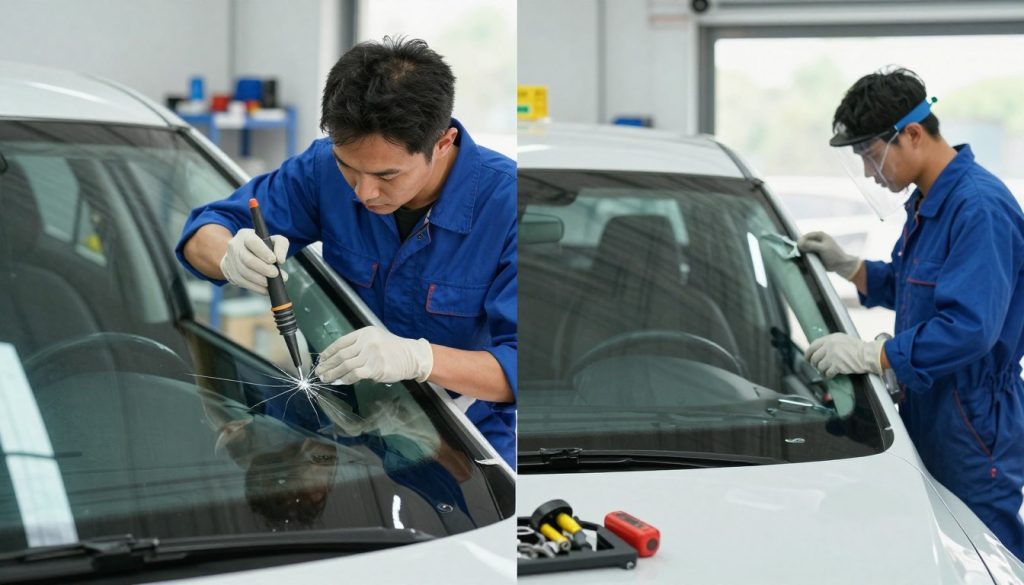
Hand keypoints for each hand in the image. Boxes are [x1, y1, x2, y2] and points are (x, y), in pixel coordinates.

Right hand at [219, 228, 288, 293]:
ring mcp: (230, 261)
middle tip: (276, 274)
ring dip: (261, 280)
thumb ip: (281, 246)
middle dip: (264, 269)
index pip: (252, 242)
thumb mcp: (273, 240)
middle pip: (248, 260)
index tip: (274, 260)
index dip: (263, 252)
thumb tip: (280, 260)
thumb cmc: (262, 246)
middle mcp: (235, 247)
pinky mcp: (230, 273)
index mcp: (245, 235)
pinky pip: (243, 283)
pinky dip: (256, 288)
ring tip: (273, 283)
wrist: (242, 252)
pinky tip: (266, 289)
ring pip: (245, 273)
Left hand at [314, 326, 432, 384]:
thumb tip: (338, 360)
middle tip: (319, 372)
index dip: (328, 352)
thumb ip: (359, 346)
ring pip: (345, 365)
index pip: (341, 342)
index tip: (321, 360)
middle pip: (341, 354)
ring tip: (326, 378)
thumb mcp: (375, 340)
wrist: (412, 356)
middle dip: (327, 364)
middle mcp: (367, 342)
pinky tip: (340, 381)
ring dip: (333, 373)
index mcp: (365, 333)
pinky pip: (355, 374)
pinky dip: (345, 379)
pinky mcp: (375, 368)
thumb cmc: (393, 349)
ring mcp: (371, 354)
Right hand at [797, 231, 861, 279]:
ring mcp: (815, 247)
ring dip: (802, 253)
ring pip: (804, 248)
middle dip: (801, 248)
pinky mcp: (815, 254)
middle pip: (804, 242)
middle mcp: (816, 240)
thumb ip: (811, 245)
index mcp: (820, 235)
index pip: (806, 236)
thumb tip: (799, 244)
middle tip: (799, 254)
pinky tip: (804, 261)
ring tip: (803, 258)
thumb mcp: (822, 248)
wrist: (841, 265)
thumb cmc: (834, 255)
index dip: (801, 241)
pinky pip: (807, 254)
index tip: (798, 248)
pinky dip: (805, 257)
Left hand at [805, 333, 883, 377]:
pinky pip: (828, 373)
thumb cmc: (858, 347)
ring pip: (820, 366)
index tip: (807, 357)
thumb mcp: (843, 339)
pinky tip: (831, 375)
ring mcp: (833, 356)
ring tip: (825, 371)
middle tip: (816, 366)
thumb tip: (821, 349)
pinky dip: (828, 375)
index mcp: (830, 338)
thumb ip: (831, 342)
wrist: (868, 354)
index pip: (813, 345)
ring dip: (821, 370)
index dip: (808, 353)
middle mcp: (829, 346)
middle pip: (814, 357)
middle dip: (814, 364)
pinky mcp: (837, 365)